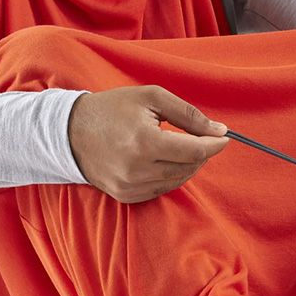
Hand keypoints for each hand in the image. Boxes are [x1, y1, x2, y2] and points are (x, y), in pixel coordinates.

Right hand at [68, 85, 229, 202]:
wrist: (70, 133)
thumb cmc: (112, 109)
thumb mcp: (151, 98)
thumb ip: (188, 114)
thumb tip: (218, 130)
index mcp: (144, 142)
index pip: (193, 151)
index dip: (213, 145)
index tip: (224, 138)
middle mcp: (138, 169)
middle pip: (189, 167)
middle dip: (200, 153)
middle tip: (199, 138)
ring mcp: (132, 187)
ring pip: (178, 180)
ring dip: (187, 164)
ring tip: (178, 146)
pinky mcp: (128, 196)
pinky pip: (162, 189)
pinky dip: (170, 175)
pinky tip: (162, 160)